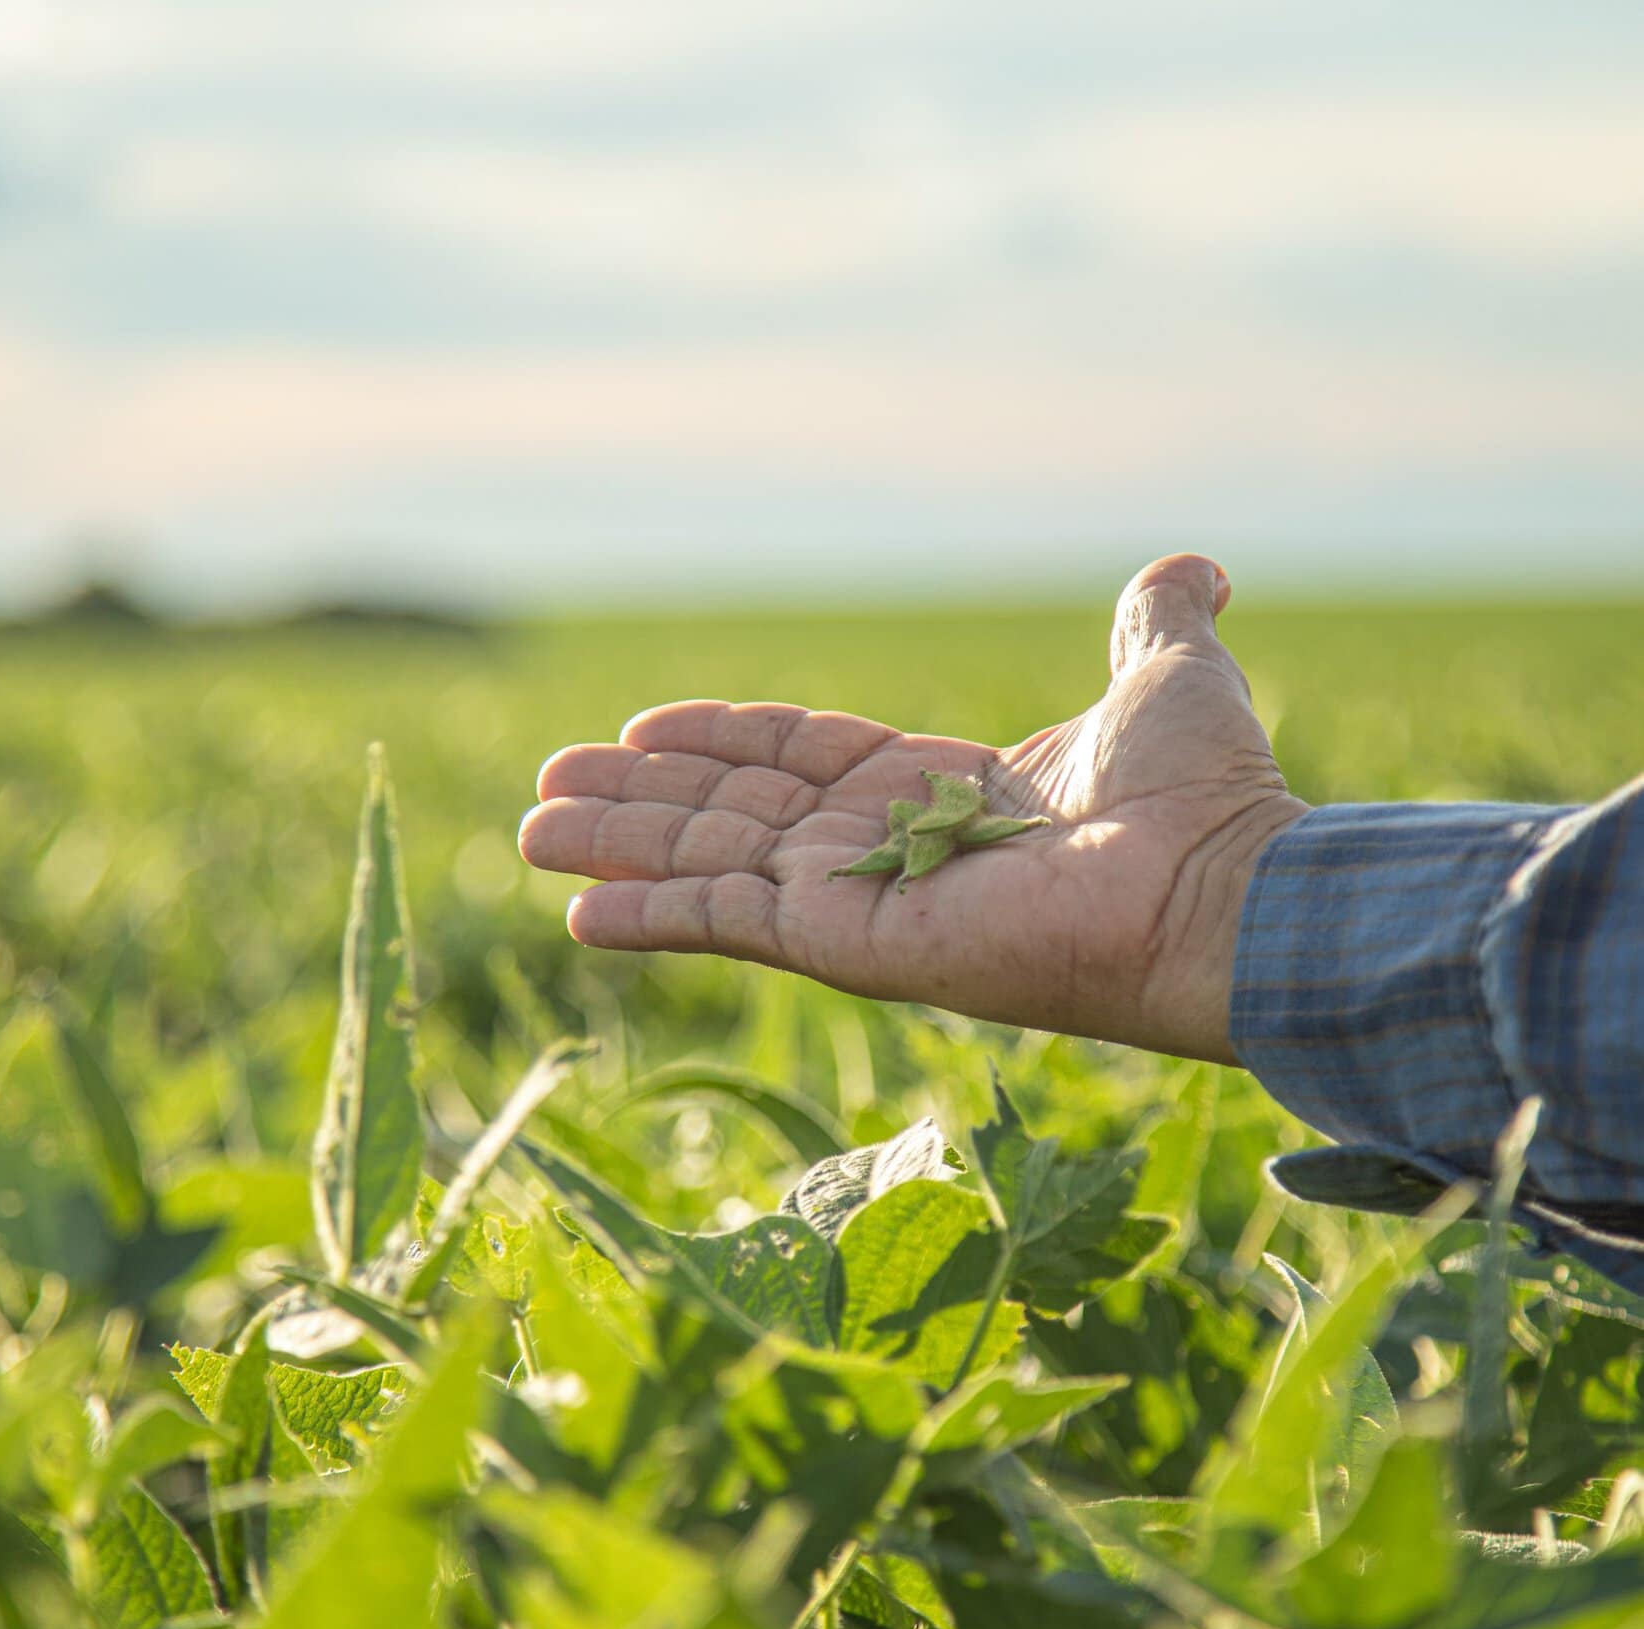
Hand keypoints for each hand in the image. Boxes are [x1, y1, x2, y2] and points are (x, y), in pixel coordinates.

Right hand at [518, 555, 1307, 1063]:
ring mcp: (866, 904)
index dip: (725, 743)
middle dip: (642, 803)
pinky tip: (578, 911)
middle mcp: (891, 852)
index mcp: (943, 795)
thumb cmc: (1199, 796)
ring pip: (713, 865)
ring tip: (531, 830)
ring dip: (620, 848)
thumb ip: (1151, 621)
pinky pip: (731, 921)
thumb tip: (1191, 566)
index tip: (645, 730)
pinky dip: (651, 917)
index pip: (805, 762)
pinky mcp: (852, 943)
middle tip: (548, 789)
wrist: (1216, 885)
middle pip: (736, 816)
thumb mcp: (1161, 678)